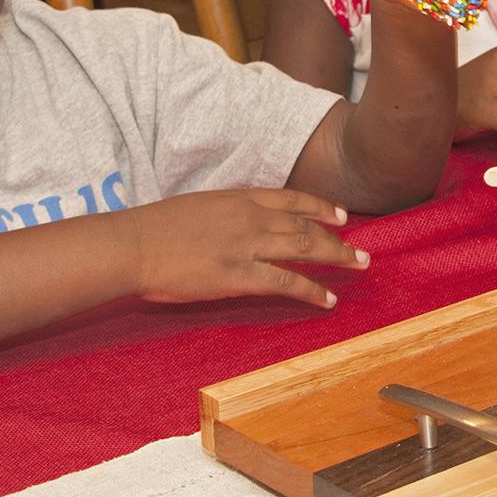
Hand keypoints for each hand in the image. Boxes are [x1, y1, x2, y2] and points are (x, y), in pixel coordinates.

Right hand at [130, 189, 366, 309]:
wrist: (135, 244)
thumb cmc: (156, 228)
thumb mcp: (199, 206)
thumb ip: (227, 214)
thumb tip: (242, 227)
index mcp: (239, 198)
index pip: (291, 199)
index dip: (320, 206)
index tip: (340, 215)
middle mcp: (250, 217)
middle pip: (305, 225)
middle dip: (337, 238)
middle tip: (361, 250)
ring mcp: (247, 245)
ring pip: (304, 248)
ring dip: (336, 257)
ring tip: (358, 267)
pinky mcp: (240, 275)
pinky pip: (286, 282)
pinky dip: (312, 290)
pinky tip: (328, 299)